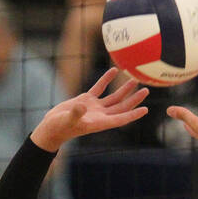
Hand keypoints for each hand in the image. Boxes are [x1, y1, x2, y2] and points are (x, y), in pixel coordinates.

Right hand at [29, 68, 148, 150]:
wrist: (51, 127)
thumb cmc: (59, 128)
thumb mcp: (66, 121)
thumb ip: (75, 114)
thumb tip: (82, 106)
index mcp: (99, 122)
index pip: (120, 119)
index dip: (133, 114)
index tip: (146, 110)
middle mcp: (100, 115)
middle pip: (121, 107)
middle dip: (134, 99)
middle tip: (147, 90)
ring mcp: (94, 107)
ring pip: (113, 97)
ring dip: (124, 89)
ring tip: (134, 80)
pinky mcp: (86, 100)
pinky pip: (99, 88)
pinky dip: (106, 79)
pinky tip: (114, 71)